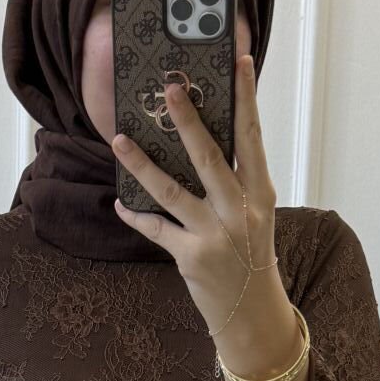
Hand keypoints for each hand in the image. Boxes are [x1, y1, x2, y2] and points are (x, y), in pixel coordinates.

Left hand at [111, 53, 295, 376]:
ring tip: (120, 141)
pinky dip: (136, 215)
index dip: (245, 99)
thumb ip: (236, 184)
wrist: (252, 314)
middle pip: (209, 155)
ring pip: (171, 190)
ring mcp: (214, 234)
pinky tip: (120, 203)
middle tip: (170, 89)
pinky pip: (156, 229)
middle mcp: (239, 210)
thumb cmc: (250, 259)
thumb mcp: (255, 216)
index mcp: (259, 193)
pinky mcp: (190, 258)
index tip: (239, 66)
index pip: (252, 137)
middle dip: (187, 120)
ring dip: (141, 164)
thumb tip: (201, 146)